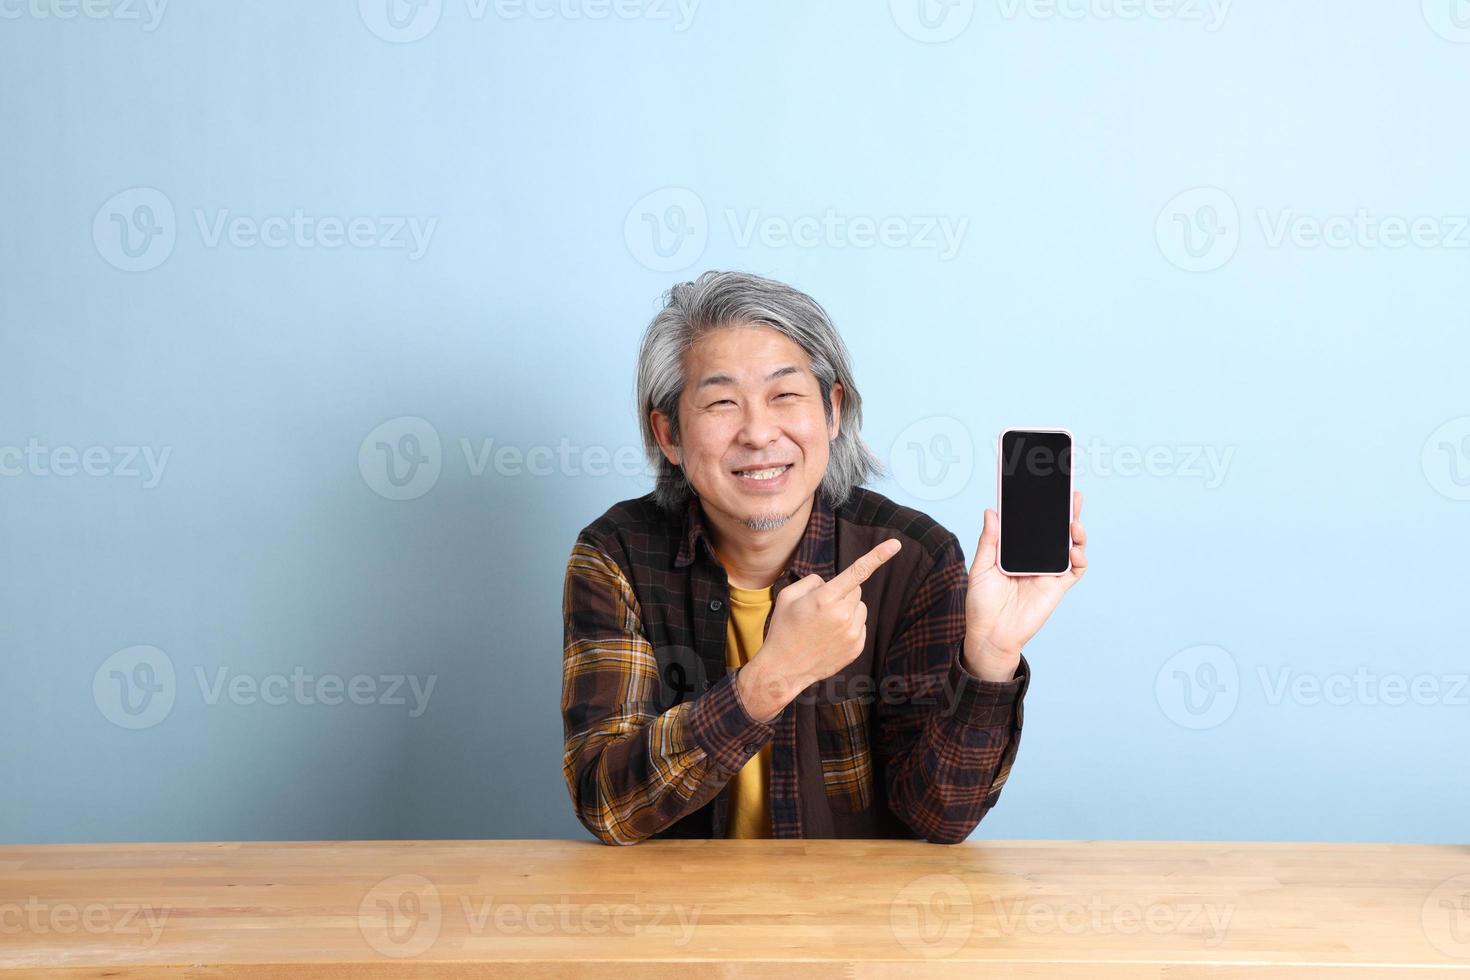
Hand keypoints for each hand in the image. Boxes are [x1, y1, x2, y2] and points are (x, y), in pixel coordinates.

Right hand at [737, 538, 902, 721]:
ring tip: (825, 625)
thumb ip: (813, 581)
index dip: (878, 556)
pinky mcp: (857, 648)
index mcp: (825, 599)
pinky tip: (830, 637)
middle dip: (842, 593)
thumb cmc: (783, 629)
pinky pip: (860, 626)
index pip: (857, 572)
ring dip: (847, 610)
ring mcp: (852, 634)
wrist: (784, 669)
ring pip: (860, 608)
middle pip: (856, 590)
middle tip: (821, 608)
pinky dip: (849, 627)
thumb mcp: (788, 596)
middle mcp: (843, 615)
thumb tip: (830, 582)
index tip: (896, 544)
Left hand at [962, 490, 1087, 681]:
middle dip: (1065, 511)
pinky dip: (1079, 558)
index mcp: (1016, 550)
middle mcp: (1034, 557)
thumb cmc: (982, 603)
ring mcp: (1047, 571)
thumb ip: (989, 541)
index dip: (1038, 506)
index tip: (1044, 486)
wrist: (990, 634)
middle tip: (1072, 493)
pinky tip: (1075, 550)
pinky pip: (1074, 570)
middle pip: (1054, 530)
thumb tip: (991, 511)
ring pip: (1069, 546)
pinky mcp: (1057, 587)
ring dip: (1076, 531)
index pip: (1030, 523)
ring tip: (1074, 520)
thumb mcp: (981, 568)